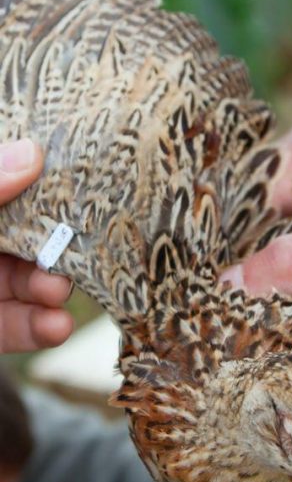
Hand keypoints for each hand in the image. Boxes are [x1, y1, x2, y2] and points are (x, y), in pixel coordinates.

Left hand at [0, 139, 72, 351]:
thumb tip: (33, 153)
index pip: (17, 186)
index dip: (46, 181)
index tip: (85, 179)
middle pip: (28, 236)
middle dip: (54, 245)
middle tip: (76, 247)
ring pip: (27, 284)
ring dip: (51, 289)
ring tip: (58, 292)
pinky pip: (17, 328)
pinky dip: (40, 329)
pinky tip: (58, 326)